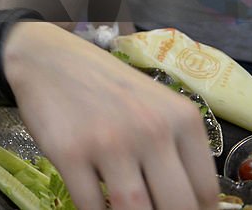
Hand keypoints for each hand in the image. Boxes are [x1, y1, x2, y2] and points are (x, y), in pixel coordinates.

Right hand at [4, 23, 217, 209]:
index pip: (205, 191)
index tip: (177, 209)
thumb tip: (182, 202)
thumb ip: (173, 148)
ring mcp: (109, 141)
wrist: (46, 58)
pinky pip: (90, 205)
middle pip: (177, 206)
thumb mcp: (153, 106)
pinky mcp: (70, 151)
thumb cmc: (103, 86)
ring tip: (122, 208)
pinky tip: (94, 203)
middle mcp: (151, 129)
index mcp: (181, 118)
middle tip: (149, 209)